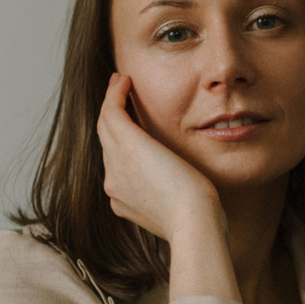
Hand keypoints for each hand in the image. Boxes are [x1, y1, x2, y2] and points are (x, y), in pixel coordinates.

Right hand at [98, 75, 219, 240]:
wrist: (194, 223)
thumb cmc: (198, 219)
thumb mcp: (179, 208)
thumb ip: (170, 195)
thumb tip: (180, 186)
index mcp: (124, 200)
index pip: (118, 164)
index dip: (122, 142)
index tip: (133, 126)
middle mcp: (113, 184)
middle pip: (107, 142)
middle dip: (112, 117)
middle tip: (118, 94)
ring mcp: (115, 165)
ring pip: (106, 125)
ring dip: (111, 100)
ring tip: (120, 83)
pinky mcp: (127, 145)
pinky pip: (112, 112)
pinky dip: (115, 94)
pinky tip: (123, 81)